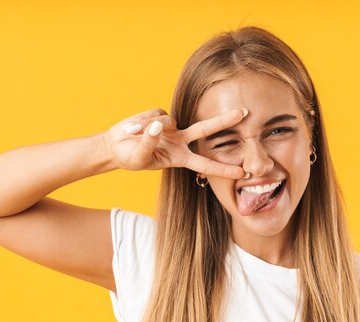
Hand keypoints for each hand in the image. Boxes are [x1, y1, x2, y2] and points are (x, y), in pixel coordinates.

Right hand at [103, 107, 246, 178]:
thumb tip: (159, 126)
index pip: (205, 163)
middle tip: (245, 113)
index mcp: (179, 158)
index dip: (223, 168)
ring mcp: (171, 127)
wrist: (114, 147)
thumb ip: (148, 143)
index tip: (242, 171)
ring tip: (131, 135)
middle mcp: (180, 142)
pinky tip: (132, 127)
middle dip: (225, 121)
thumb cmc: (129, 158)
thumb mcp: (138, 158)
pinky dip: (141, 122)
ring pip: (169, 121)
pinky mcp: (160, 115)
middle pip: (206, 129)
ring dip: (148, 128)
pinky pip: (155, 115)